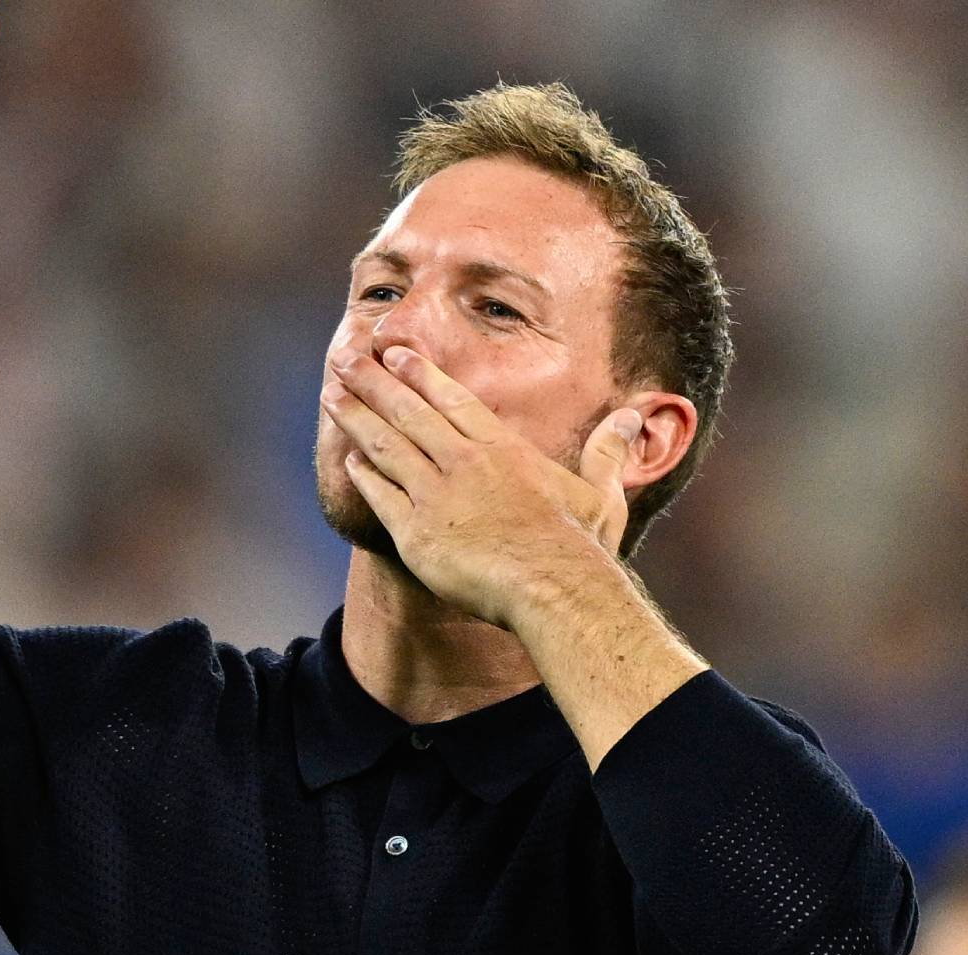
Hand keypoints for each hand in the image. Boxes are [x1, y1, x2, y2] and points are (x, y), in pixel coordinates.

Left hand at [321, 344, 644, 630]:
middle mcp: (463, 463)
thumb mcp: (602, 492)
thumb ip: (609, 451)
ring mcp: (435, 496)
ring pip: (386, 446)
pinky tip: (349, 460)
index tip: (396, 353)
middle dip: (374, 381)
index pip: (452, 400)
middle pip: (409, 412)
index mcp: (502, 449)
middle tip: (346, 358)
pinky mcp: (416, 534)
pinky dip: (364, 476)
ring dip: (357, 417)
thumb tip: (635, 417)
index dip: (421, 373)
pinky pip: (382, 497)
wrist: (552, 588)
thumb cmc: (581, 545)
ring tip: (332, 394)